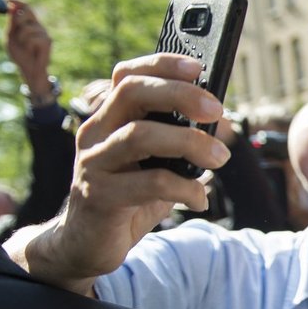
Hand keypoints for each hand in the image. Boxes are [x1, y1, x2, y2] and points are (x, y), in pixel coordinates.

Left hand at [5, 0, 52, 95]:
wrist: (28, 69)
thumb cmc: (19, 54)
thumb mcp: (10, 36)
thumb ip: (11, 23)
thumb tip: (10, 7)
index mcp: (28, 23)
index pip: (24, 6)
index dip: (16, 0)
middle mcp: (38, 25)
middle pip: (27, 11)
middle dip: (18, 19)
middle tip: (16, 31)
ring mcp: (44, 33)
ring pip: (28, 27)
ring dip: (22, 38)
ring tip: (25, 46)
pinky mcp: (48, 42)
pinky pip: (34, 38)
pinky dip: (28, 45)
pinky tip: (31, 50)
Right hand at [6, 53, 229, 293]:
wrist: (86, 244)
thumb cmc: (127, 198)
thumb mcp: (155, 165)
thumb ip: (179, 143)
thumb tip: (221, 124)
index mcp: (109, 119)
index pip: (127, 75)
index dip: (161, 64)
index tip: (199, 67)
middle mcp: (95, 134)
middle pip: (132, 92)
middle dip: (179, 94)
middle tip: (216, 111)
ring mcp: (94, 164)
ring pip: (140, 135)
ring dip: (189, 142)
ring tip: (219, 158)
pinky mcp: (99, 197)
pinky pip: (150, 183)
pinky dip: (185, 189)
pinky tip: (198, 200)